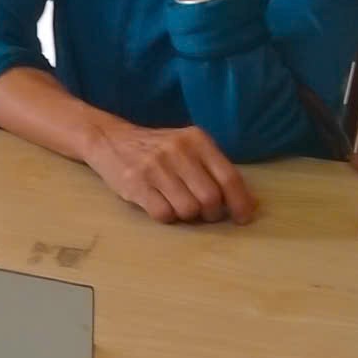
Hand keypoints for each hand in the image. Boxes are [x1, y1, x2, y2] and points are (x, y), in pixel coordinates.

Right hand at [81, 123, 258, 223]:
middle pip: (210, 199)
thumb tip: (248, 202)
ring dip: (187, 216)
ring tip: (177, 205)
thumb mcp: (187, 147)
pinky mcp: (136, 184)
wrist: (109, 139)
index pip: (229, 177)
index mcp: (197, 140)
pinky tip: (160, 204)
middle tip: (203, 213)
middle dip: (211, 214)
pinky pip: (164, 215)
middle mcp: (178, 150)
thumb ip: (214, 168)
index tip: (243, 218)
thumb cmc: (157, 149)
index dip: (240, 202)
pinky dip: (167, 217)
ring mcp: (155, 167)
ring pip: (188, 210)